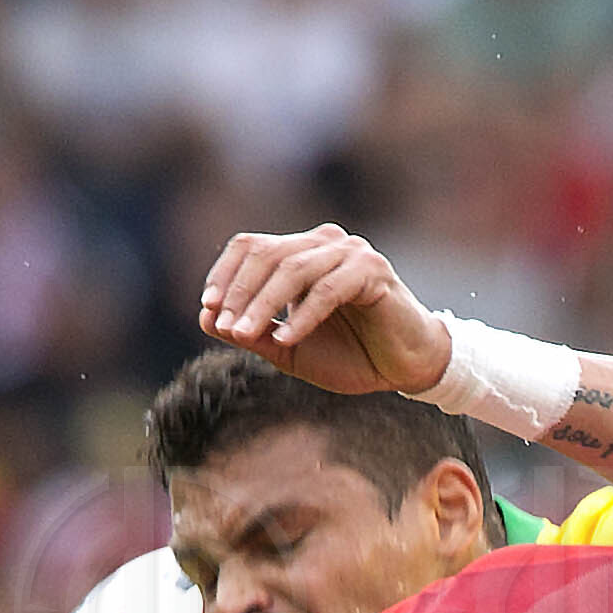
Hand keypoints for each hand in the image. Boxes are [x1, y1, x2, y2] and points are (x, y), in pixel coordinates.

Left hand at [200, 224, 451, 398]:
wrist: (406, 368)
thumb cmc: (351, 356)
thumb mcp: (289, 350)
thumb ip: (253, 333)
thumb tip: (206, 319)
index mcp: (302, 253)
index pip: (251, 247)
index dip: (225, 275)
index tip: (207, 309)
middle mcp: (324, 243)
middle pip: (267, 253)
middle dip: (240, 293)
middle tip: (224, 327)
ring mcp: (349, 253)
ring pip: (293, 269)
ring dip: (264, 304)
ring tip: (244, 335)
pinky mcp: (371, 271)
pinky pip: (327, 289)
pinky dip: (302, 316)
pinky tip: (287, 340)